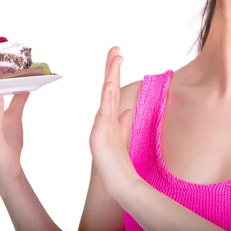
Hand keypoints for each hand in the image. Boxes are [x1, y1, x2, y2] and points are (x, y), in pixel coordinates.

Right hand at [89, 46, 140, 200]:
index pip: (113, 89)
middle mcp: (105, 118)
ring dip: (111, 76)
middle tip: (116, 48)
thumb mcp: (123, 137)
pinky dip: (107, 97)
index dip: (114, 71)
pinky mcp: (101, 134)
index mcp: (111, 117)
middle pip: (108, 87)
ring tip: (115, 59)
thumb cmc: (118, 162)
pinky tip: (109, 84)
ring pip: (107, 95)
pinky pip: (105, 112)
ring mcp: (102, 125)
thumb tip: (128, 109)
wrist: (118, 182)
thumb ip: (124, 122)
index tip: (118, 53)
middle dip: (112, 66)